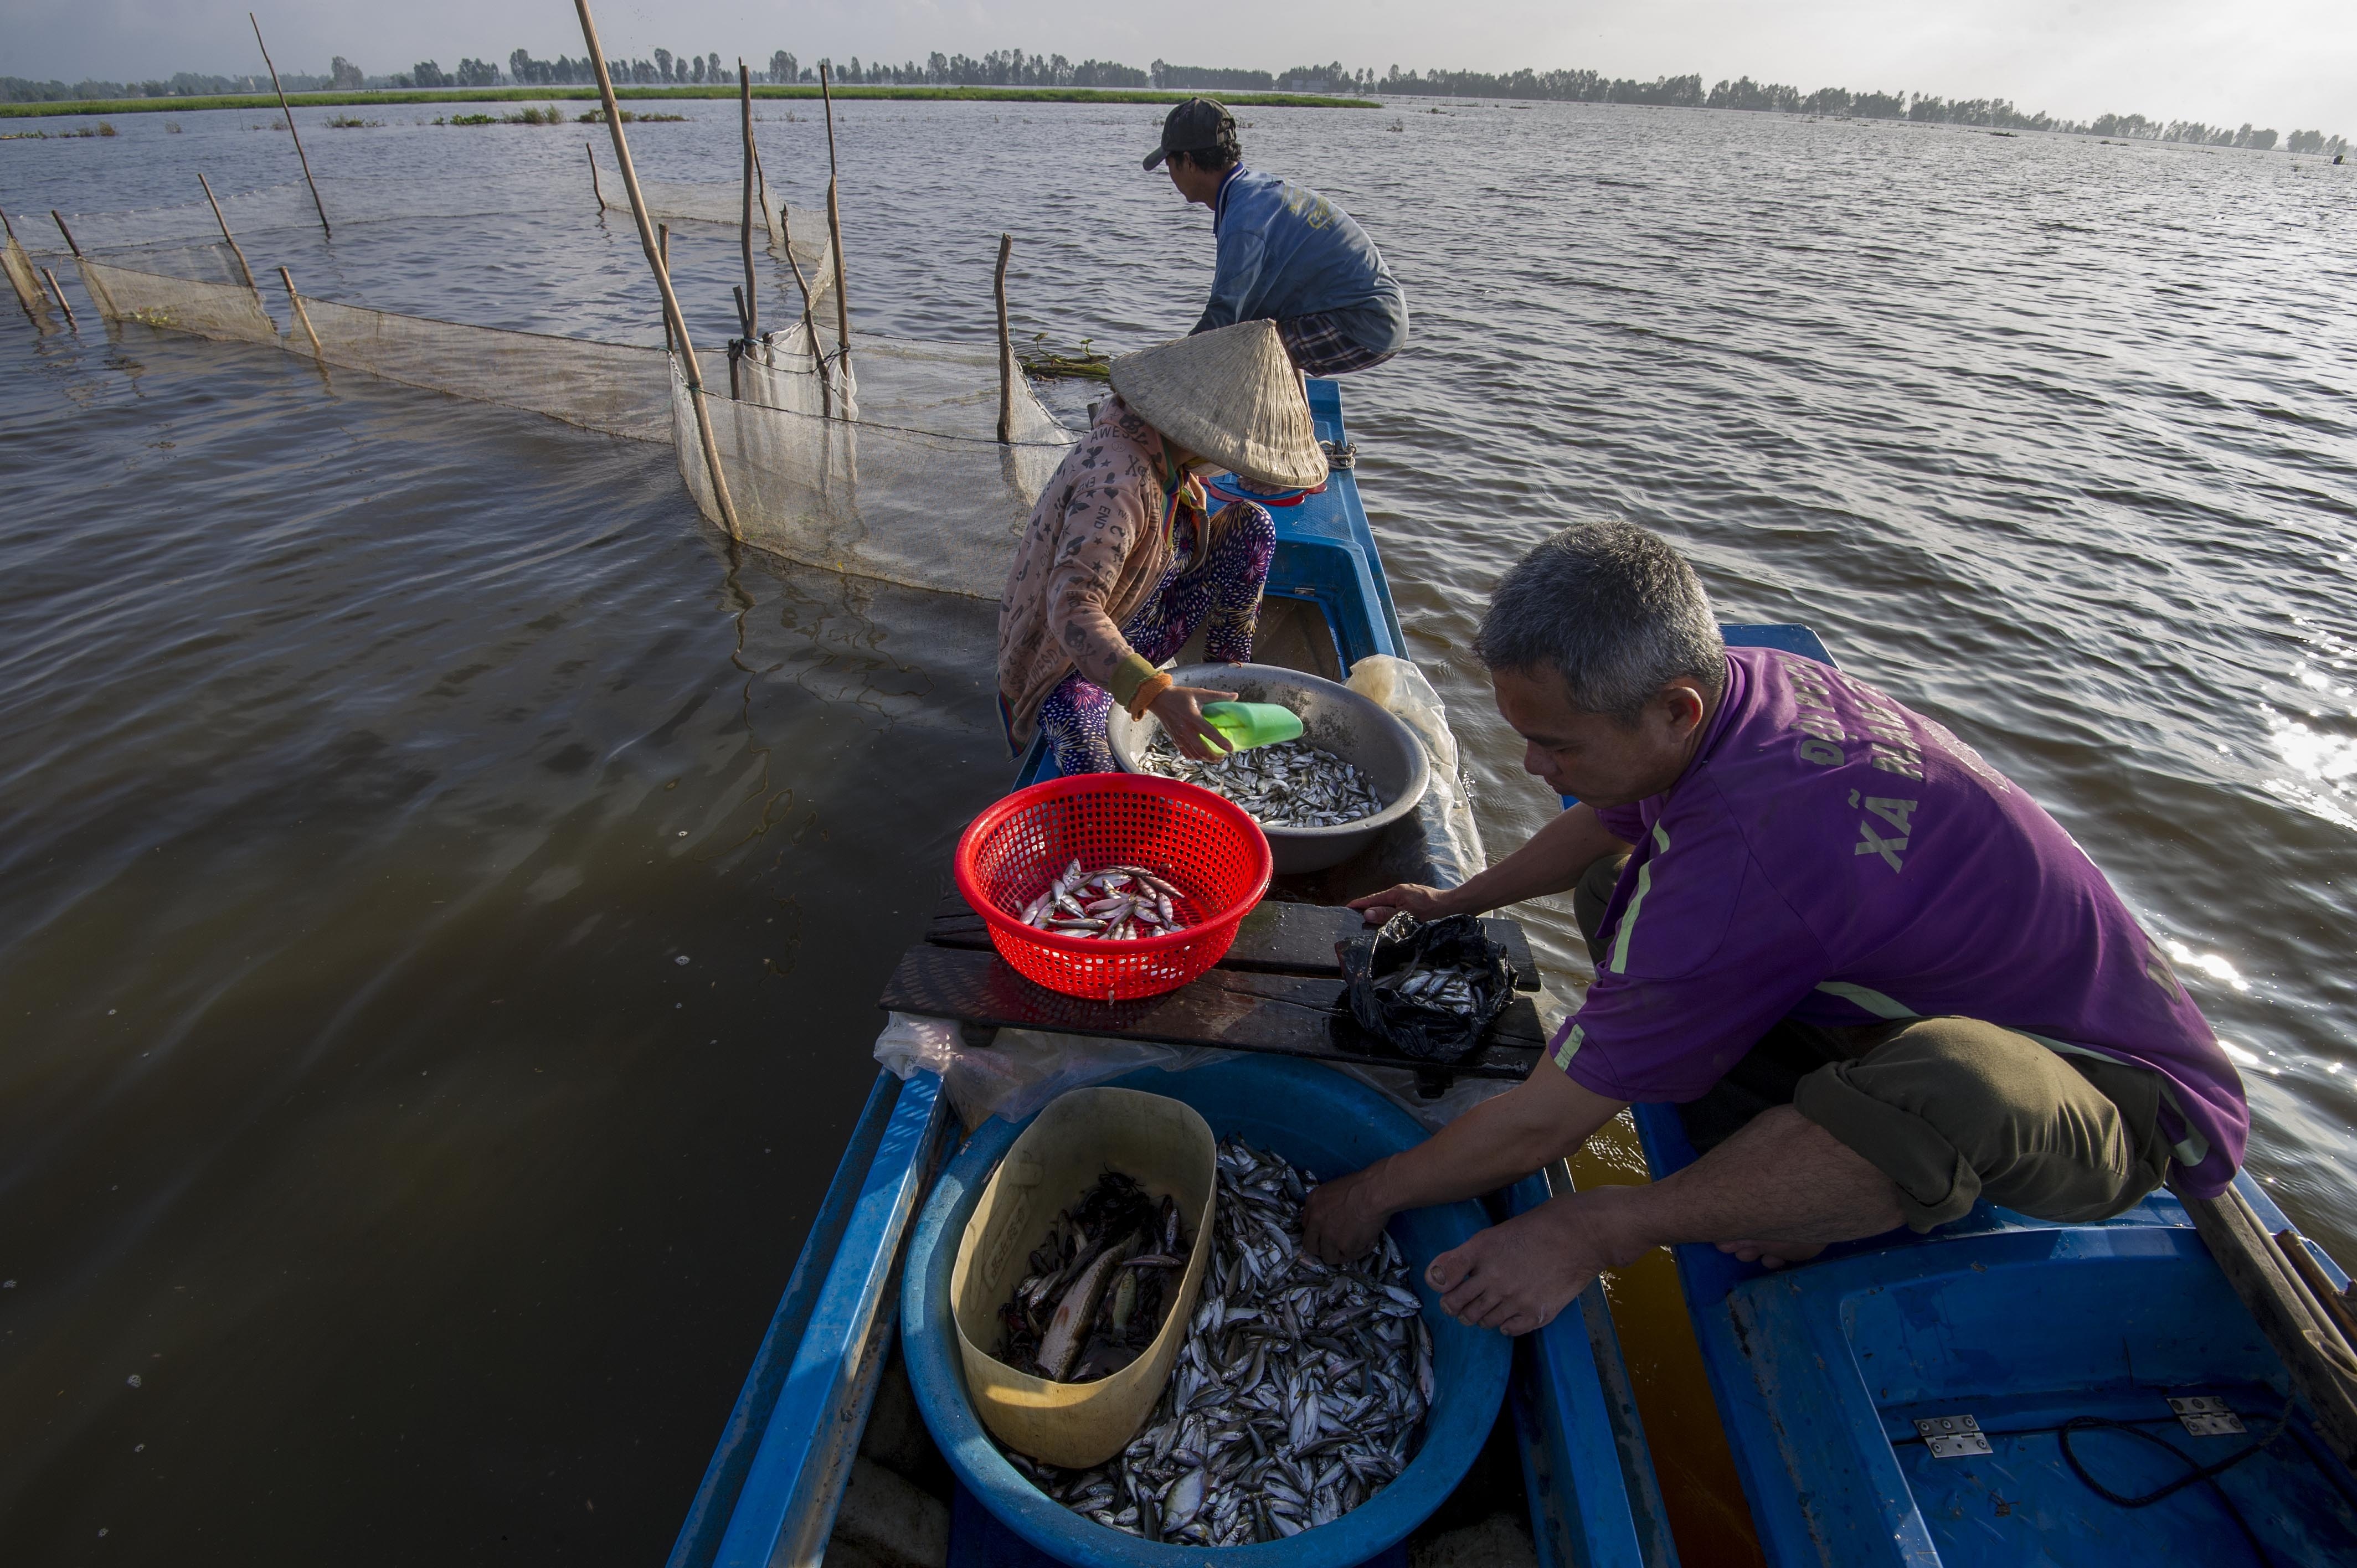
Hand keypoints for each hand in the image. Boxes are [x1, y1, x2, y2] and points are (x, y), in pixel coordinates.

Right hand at [1150, 683, 1238, 761]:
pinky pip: (1186, 753)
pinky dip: (1195, 757)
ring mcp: (1180, 737)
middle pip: (1201, 750)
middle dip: (1214, 757)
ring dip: (1206, 759)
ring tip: (1215, 757)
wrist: (1160, 700)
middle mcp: (1186, 730)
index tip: (1230, 748)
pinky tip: (1202, 755)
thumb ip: (1218, 696)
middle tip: (1223, 756)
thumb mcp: (1199, 693)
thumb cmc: (1180, 696)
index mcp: (1193, 718)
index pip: (1209, 733)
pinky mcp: (1175, 740)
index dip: (1220, 742)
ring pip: (1194, 754)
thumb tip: (1235, 696)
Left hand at [1301, 1165, 1393, 1264]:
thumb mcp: (1331, 1189)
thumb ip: (1323, 1205)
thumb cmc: (1360, 1186)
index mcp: (1313, 1205)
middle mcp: (1317, 1222)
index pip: (1307, 1228)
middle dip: (1322, 1249)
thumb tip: (1328, 1219)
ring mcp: (1330, 1237)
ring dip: (1341, 1254)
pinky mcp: (1346, 1247)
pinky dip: (1361, 1251)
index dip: (1317, 1234)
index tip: (1326, 1235)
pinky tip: (1368, 1241)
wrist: (1374, 1192)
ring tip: (1354, 1246)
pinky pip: (1351, 1257)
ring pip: (1329, 1257)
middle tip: (1335, 1246)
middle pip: (1311, 1246)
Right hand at [1346, 883, 1458, 925]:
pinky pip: (1396, 906)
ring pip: (1388, 904)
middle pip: (1379, 901)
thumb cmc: (1433, 911)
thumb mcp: (1408, 915)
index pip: (1372, 899)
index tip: (1346, 908)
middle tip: (1353, 917)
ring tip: (1367, 920)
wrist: (1455, 906)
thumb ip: (1387, 915)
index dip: (1358, 904)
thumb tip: (1367, 913)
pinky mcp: (1415, 900)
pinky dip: (1389, 912)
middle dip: (1366, 908)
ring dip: (1378, 911)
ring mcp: (1409, 895)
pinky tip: (1388, 919)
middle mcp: (1401, 891)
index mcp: (1396, 893)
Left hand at [1425, 1193, 1612, 1336]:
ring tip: (1491, 1304)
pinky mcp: (1536, 1314)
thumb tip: (1435, 1279)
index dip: (1442, 1290)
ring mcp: (1516, 1299)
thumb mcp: (1494, 1234)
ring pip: (1483, 1321)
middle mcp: (1495, 1279)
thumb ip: (1463, 1257)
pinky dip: (1505, 1324)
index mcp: (1481, 1253)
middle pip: (1460, 1309)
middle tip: (1465, 1304)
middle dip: (1458, 1308)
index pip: (1443, 1281)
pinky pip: (1508, 1330)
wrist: (1580, 1236)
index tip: (1448, 1291)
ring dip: (1482, 1316)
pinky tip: (1510, 1311)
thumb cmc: (1537, 1229)